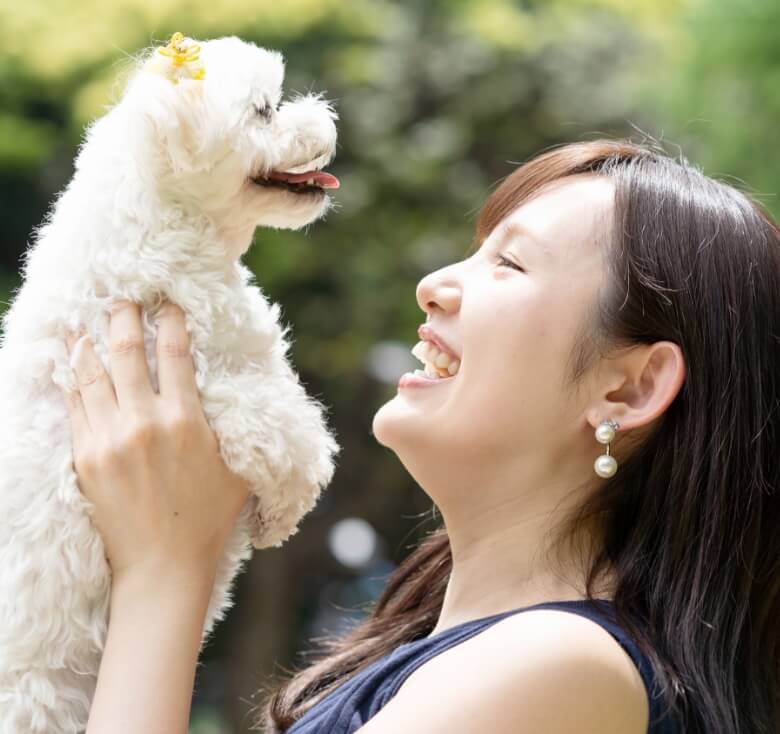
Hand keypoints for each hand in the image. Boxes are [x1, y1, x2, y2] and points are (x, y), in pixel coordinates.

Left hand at [55, 300, 249, 585]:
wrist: (162, 566)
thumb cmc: (207, 517)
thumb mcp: (236, 466)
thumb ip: (231, 424)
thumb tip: (227, 389)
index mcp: (185, 421)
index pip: (174, 353)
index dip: (170, 321)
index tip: (167, 303)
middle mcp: (144, 423)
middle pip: (127, 352)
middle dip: (124, 316)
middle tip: (122, 296)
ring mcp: (108, 440)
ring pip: (93, 374)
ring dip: (90, 341)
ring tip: (87, 321)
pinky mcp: (85, 458)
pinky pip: (75, 406)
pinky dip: (72, 379)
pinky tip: (71, 362)